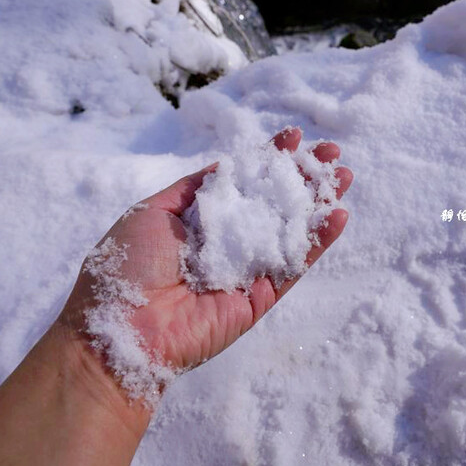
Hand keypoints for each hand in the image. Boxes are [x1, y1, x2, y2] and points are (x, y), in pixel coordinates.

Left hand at [59, 127, 352, 376]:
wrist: (120, 328)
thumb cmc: (127, 266)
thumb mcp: (153, 211)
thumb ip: (195, 189)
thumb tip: (227, 165)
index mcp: (202, 220)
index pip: (244, 182)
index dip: (269, 158)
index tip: (295, 137)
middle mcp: (228, 242)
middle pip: (274, 203)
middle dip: (303, 176)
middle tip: (332, 152)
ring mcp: (247, 270)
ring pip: (291, 231)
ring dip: (319, 203)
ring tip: (344, 176)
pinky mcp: (261, 298)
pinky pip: (293, 266)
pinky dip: (317, 242)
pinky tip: (338, 215)